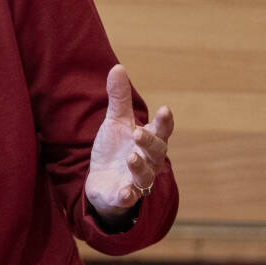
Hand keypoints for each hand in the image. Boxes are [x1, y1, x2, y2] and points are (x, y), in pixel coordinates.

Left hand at [85, 65, 173, 221]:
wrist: (101, 182)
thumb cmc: (115, 150)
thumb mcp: (116, 122)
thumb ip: (119, 98)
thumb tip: (118, 67)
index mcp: (148, 141)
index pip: (162, 131)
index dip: (164, 122)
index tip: (164, 109)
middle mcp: (147, 161)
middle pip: (156, 152)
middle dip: (150, 142)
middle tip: (139, 133)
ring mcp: (136, 180)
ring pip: (144, 175)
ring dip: (139, 167)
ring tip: (131, 158)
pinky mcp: (122, 196)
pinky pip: (128, 197)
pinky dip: (127, 195)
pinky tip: (124, 192)